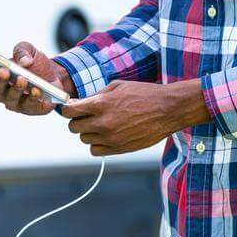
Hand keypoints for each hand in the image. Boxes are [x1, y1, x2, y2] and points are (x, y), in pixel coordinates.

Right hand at [0, 41, 74, 115]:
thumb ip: (22, 50)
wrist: (54, 75)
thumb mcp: (28, 50)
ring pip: (11, 99)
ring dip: (16, 89)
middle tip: (4, 70)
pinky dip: (34, 98)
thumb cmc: (34, 63)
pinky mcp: (31, 109)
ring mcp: (15, 102)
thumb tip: (24, 62)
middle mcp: (2, 91)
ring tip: (22, 79)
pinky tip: (37, 91)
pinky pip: (31, 106)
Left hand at [60, 79, 210, 155]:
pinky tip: (106, 136)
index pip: (69, 111)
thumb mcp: (118, 86)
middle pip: (73, 127)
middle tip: (87, 117)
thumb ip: (95, 96)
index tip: (71, 109)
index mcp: (101, 104)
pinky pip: (94, 151)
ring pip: (84, 139)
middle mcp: (103, 122)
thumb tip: (77, 103)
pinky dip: (97, 144)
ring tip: (102, 124)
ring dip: (89, 132)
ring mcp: (110, 137)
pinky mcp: (118, 149)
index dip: (67, 109)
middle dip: (77, 121)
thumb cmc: (144, 94)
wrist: (169, 109)